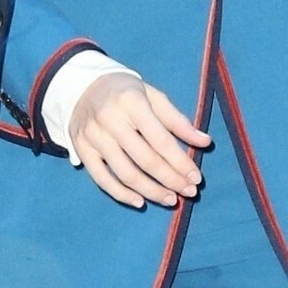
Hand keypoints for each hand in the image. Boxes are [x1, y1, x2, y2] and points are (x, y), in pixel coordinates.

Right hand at [68, 70, 211, 208]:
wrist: (82, 86)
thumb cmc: (126, 92)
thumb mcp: (153, 96)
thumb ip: (178, 121)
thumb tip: (205, 142)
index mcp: (131, 101)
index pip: (160, 139)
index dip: (180, 161)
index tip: (196, 177)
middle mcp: (110, 119)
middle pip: (145, 159)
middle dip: (170, 179)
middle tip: (188, 192)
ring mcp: (93, 136)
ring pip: (125, 173)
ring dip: (151, 191)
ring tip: (170, 199)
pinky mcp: (82, 149)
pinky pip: (101, 179)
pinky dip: (121, 194)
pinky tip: (140, 202)